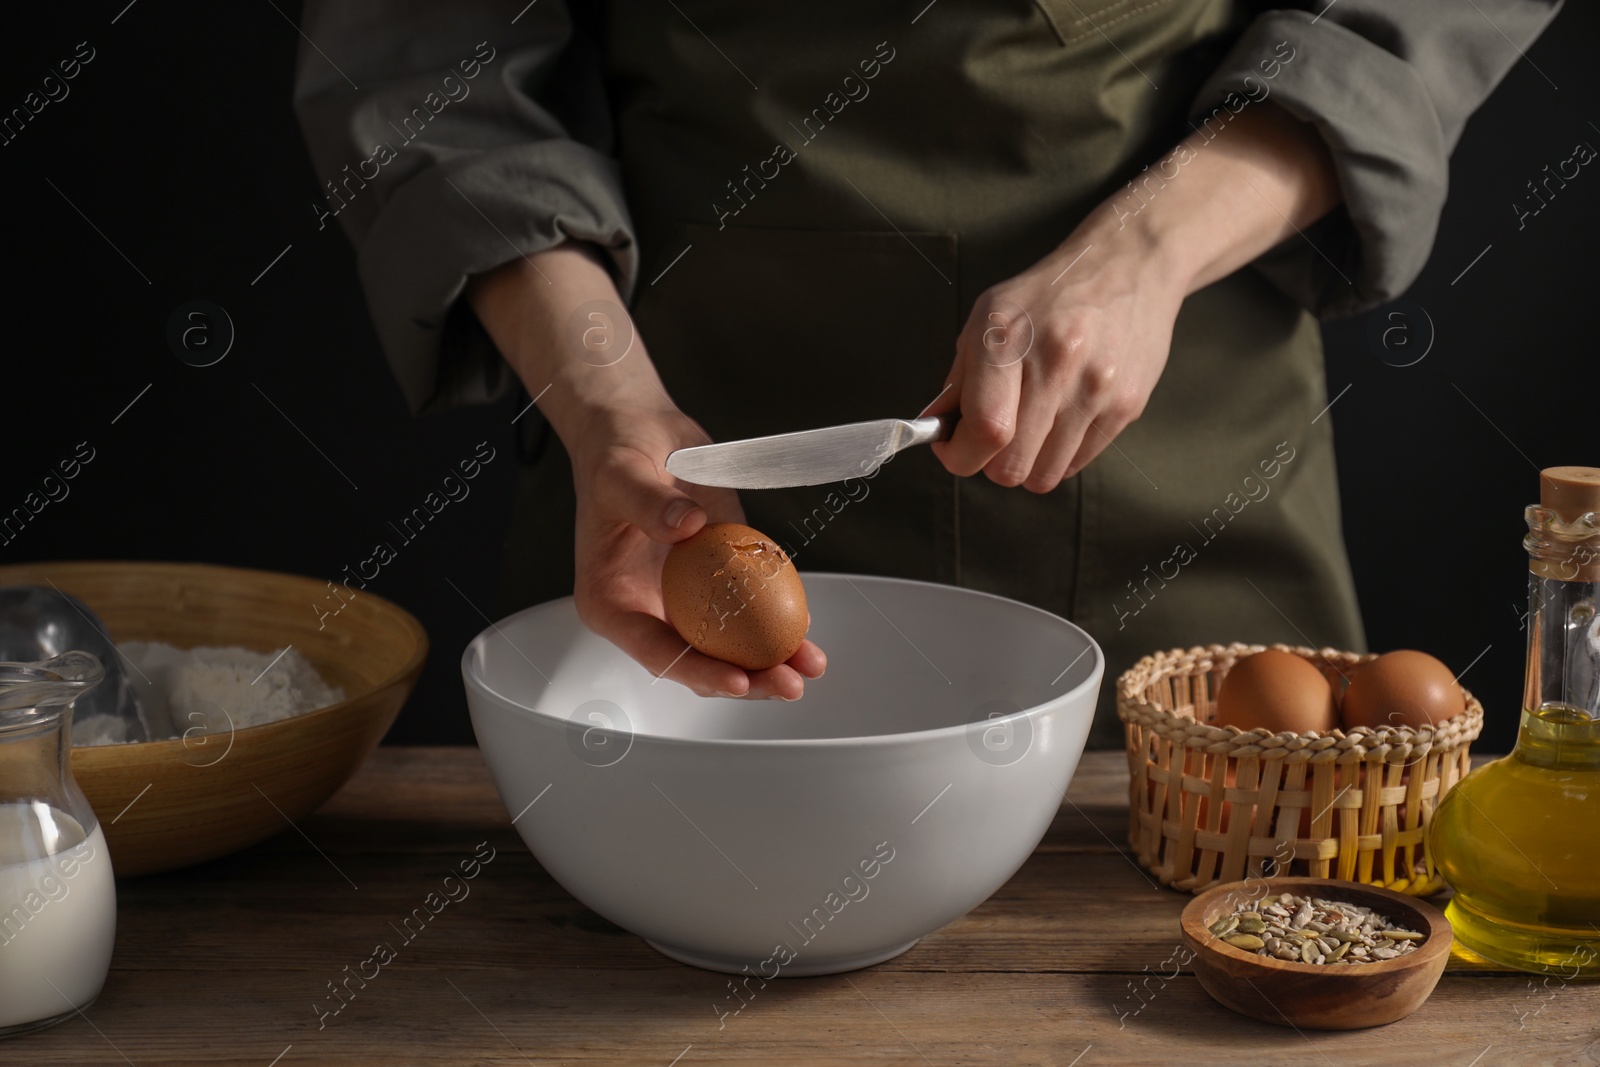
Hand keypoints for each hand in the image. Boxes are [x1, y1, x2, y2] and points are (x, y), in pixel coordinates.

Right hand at [567, 399, 826, 699]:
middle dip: (746, 679)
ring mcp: (685, 600)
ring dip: (770, 661)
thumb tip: (686, 526)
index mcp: (612, 602)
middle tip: (787, 682)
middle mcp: (649, 610)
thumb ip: (648, 503)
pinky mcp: (717, 580)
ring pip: (727, 647)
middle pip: (697, 660)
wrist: (641, 433)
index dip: (698, 671)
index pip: (656, 651)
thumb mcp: (621, 475)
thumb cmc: (617, 455)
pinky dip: (777, 624)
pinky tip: (807, 634)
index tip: (736, 678)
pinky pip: (747, 611)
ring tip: (808, 665)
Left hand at [929, 220, 1181, 491]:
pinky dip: (1059, 455)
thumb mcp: (987, 318)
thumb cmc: (1049, 294)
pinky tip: (1059, 421)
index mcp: (1009, 341)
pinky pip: (1079, 464)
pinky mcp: (1127, 405)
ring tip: (1028, 428)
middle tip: (992, 440)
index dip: (959, 455)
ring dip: (1027, 464)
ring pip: (1045, 476)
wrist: (1127, 266)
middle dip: (990, 464)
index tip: (953, 448)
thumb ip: (959, 378)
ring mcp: (1097, 389)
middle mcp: (1057, 366)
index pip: (985, 430)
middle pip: (1012, 466)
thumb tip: (938, 428)